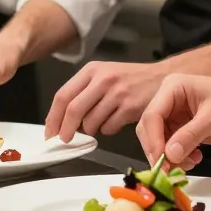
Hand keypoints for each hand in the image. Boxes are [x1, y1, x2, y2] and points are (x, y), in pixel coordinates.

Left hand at [46, 61, 165, 142]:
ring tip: (101, 121)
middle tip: (64, 139)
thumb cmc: (129, 79)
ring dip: (91, 130)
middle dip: (65, 130)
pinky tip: (116, 120)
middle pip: (73, 111)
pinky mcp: (130, 108)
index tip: (50, 132)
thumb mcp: (103, 75)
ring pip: (90, 123)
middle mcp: (103, 79)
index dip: (53, 117)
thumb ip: (83, 92)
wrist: (161, 77)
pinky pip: (108, 129)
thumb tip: (62, 120)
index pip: (63, 95)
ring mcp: (117, 94)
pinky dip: (108, 130)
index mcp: (92, 70)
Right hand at [135, 73, 210, 169]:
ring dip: (169, 157)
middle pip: (149, 129)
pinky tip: (195, 158)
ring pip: (158, 141)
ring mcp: (174, 115)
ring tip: (189, 163)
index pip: (152, 115)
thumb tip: (169, 155)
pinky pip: (170, 147)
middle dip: (158, 151)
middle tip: (170, 170)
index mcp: (172, 88)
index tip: (161, 161)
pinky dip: (178, 157)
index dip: (153, 139)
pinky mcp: (182, 129)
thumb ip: (191, 135)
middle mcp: (169, 101)